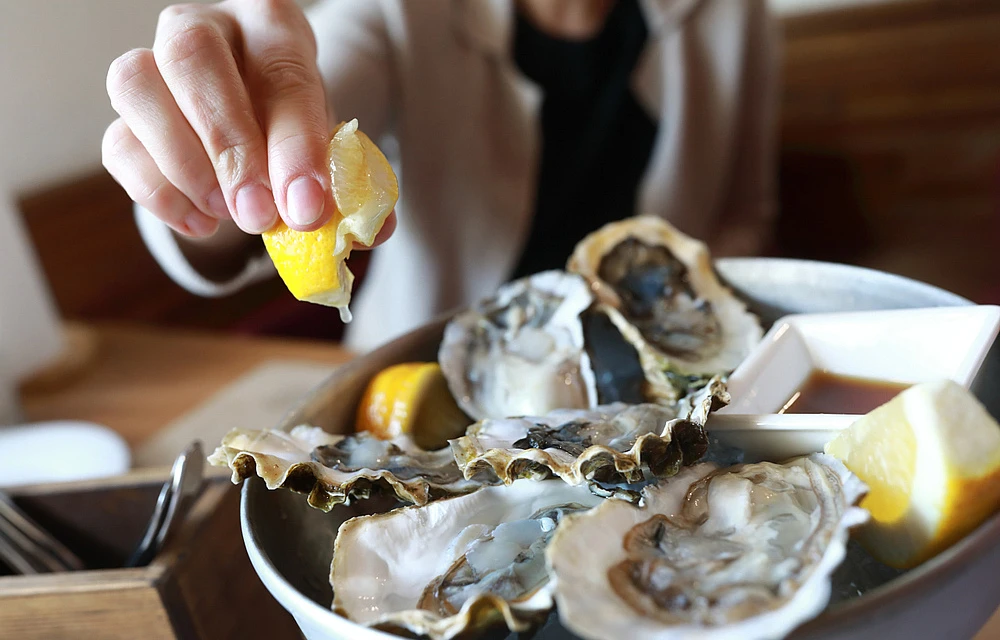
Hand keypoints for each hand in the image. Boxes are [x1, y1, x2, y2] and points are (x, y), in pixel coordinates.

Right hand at [102, 0, 337, 237]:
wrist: (255, 136)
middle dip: (228, 144)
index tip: (307, 206)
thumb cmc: (296, 132)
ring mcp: (154, 63)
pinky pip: (117, 143)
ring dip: (183, 162)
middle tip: (258, 214)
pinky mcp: (125, 114)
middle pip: (191, 56)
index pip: (282, 71)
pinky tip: (202, 222)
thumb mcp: (332, 149)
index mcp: (273, 26)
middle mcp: (206, 27)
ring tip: (227, 214)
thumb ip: (352, 185)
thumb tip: (374, 228)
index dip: (295, 142)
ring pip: (135, 85)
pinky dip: (158, 193)